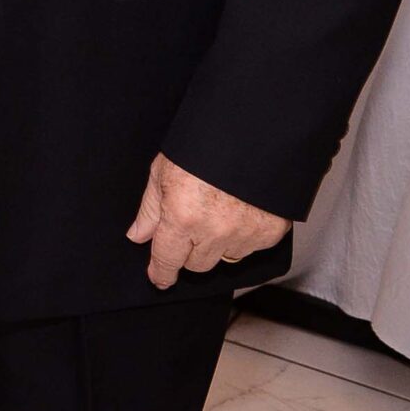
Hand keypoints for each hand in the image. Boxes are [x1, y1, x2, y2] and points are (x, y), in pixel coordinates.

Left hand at [124, 154, 287, 289]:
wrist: (253, 132)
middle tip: (192, 222)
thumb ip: (151, 209)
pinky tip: (240, 210)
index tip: (160, 278)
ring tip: (219, 210)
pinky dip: (244, 235)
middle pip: (197, 264)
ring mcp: (245, 234)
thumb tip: (139, 235)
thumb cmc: (205, 144)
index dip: (161, 272)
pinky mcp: (271, 233)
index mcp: (183, 216)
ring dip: (218, 244)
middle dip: (190, 250)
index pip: (168, 259)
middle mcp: (215, 231)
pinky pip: (250, 248)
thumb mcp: (163, 170)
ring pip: (224, 258)